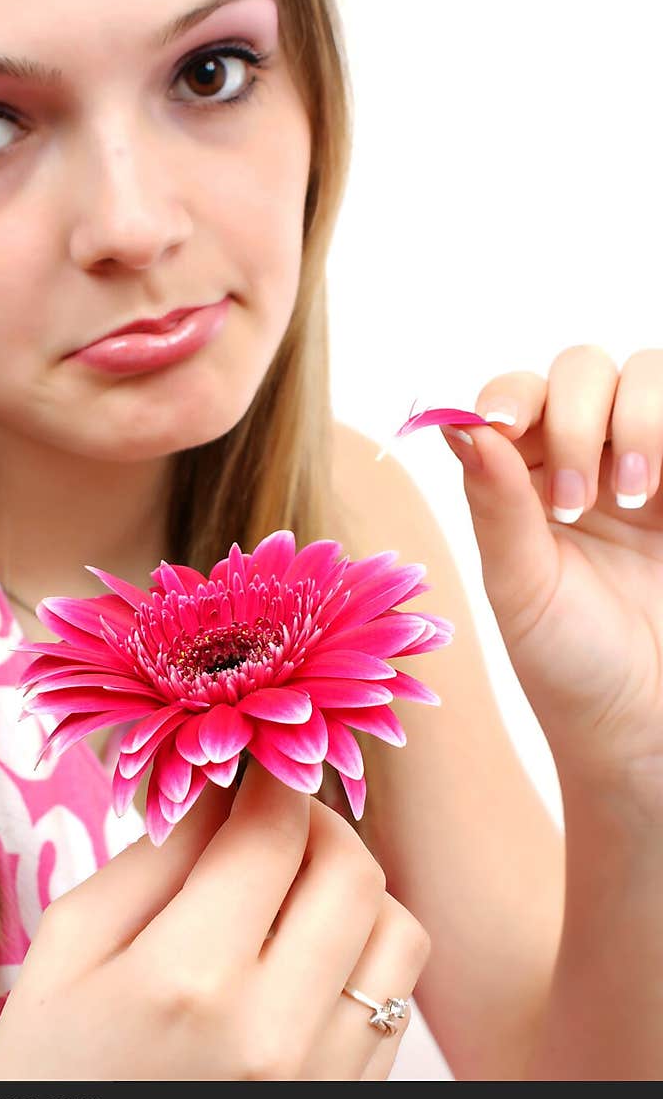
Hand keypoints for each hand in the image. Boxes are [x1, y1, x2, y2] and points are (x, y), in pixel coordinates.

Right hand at [0, 763, 429, 1080]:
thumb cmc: (55, 1076)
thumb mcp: (67, 953)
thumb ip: (151, 859)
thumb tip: (221, 788)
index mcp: (189, 979)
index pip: (274, 830)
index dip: (268, 777)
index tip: (252, 763)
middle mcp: (275, 1031)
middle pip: (353, 870)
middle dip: (315, 821)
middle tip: (271, 818)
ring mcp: (324, 1080)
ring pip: (397, 933)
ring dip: (352, 889)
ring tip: (293, 890)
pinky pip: (395, 1003)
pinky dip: (363, 955)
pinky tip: (303, 957)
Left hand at [440, 344, 662, 786]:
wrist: (648, 728)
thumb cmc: (571, 666)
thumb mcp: (521, 588)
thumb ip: (496, 505)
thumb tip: (457, 425)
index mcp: (523, 479)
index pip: (515, 398)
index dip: (509, 396)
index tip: (503, 425)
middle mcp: (586, 458)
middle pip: (581, 371)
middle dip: (575, 418)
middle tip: (574, 501)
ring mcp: (650, 465)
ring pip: (649, 374)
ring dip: (639, 418)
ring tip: (631, 496)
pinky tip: (661, 490)